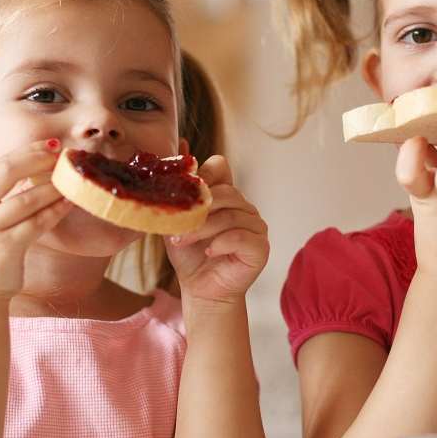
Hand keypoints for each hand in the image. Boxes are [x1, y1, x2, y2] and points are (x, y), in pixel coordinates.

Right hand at [0, 139, 73, 301]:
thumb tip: (33, 165)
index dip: (28, 151)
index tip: (52, 145)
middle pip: (7, 171)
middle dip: (38, 159)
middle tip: (63, 155)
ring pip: (26, 199)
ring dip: (53, 187)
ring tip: (72, 180)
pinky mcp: (4, 248)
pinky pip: (36, 223)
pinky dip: (55, 211)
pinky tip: (68, 204)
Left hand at [165, 155, 268, 306]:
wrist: (200, 290)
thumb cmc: (189, 255)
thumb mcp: (176, 220)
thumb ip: (176, 191)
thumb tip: (180, 147)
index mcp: (226, 196)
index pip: (220, 167)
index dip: (203, 173)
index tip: (182, 190)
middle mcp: (245, 208)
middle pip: (226, 192)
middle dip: (197, 209)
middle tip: (176, 228)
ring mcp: (256, 227)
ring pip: (231, 216)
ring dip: (202, 229)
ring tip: (182, 242)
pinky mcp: (260, 248)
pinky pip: (242, 237)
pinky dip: (221, 243)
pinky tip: (209, 252)